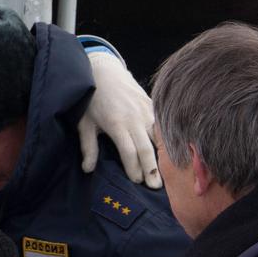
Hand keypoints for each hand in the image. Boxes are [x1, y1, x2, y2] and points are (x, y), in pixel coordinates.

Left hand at [78, 51, 161, 188]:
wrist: (103, 70)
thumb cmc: (91, 99)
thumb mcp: (85, 123)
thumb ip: (87, 147)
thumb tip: (87, 170)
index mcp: (116, 124)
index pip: (129, 152)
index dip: (133, 168)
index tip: (136, 182)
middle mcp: (134, 118)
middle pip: (146, 148)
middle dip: (151, 169)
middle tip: (156, 186)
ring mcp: (145, 110)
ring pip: (157, 137)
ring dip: (163, 155)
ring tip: (168, 171)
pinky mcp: (152, 104)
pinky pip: (161, 124)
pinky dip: (166, 137)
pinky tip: (172, 149)